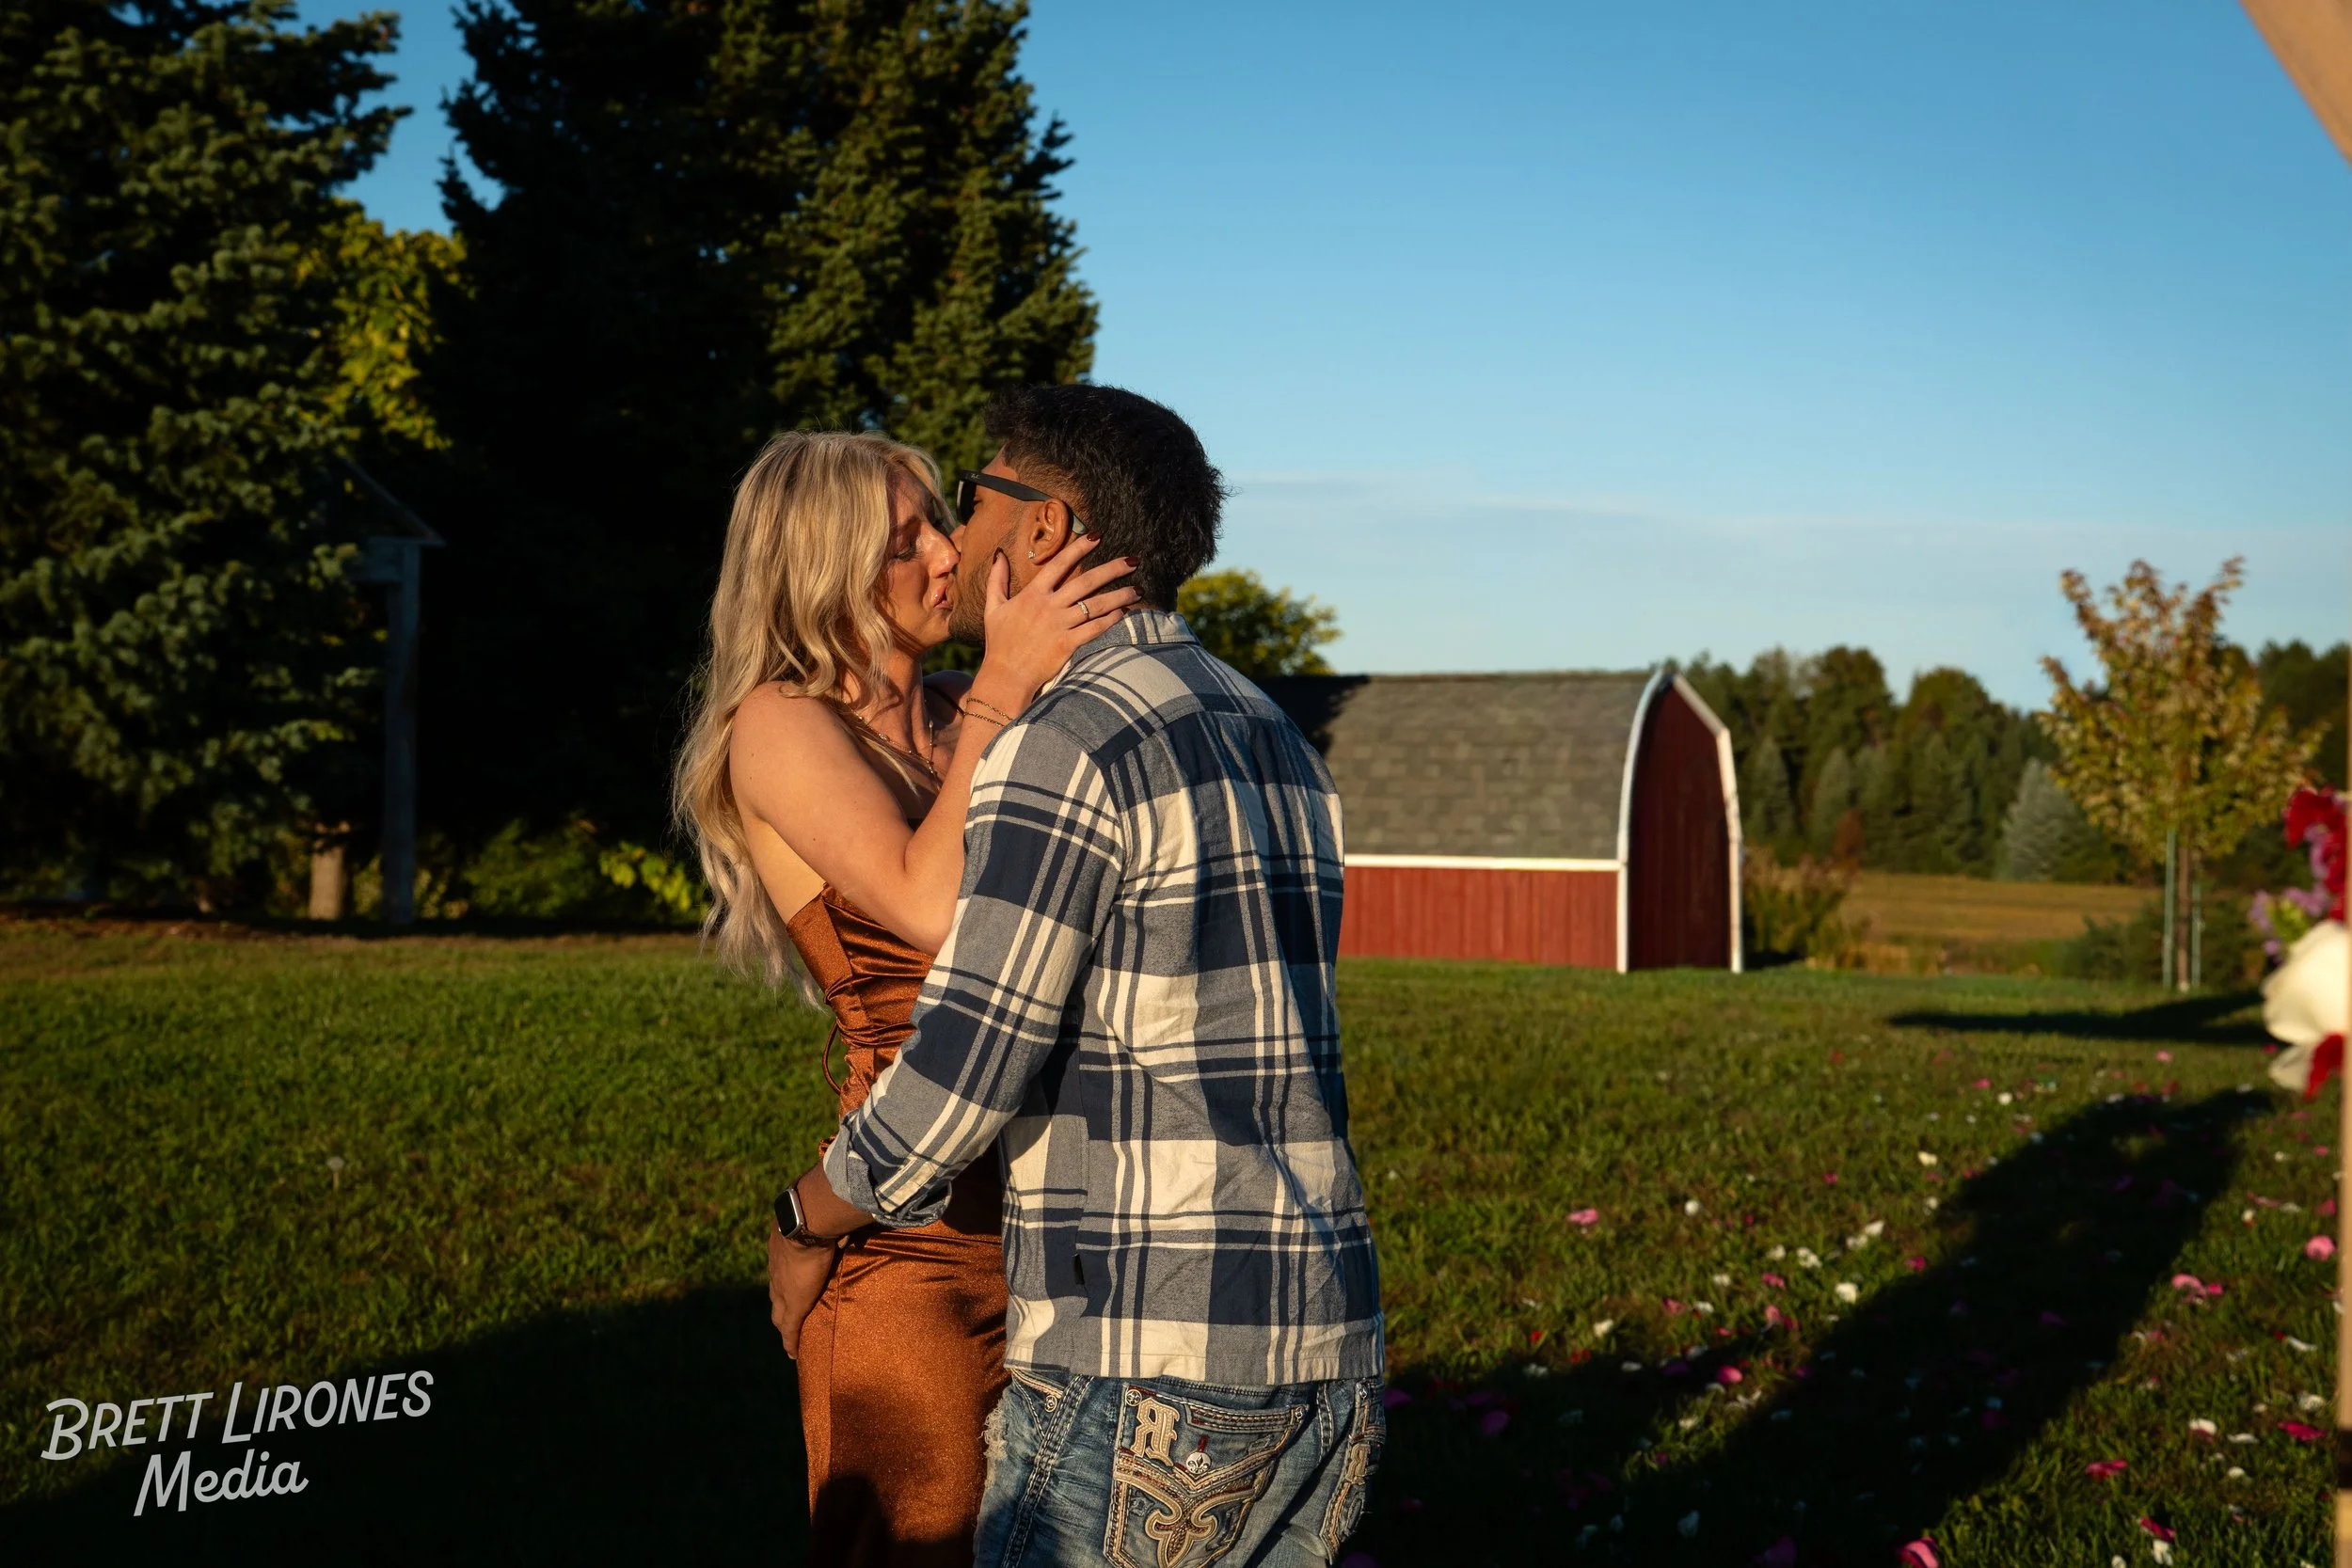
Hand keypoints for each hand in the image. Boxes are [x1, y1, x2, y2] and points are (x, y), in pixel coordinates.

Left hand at [767, 1221, 838, 1358]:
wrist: (805, 1223)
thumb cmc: (817, 1216)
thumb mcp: (819, 1221)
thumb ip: (828, 1226)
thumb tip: (848, 1222)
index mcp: (783, 1251)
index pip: (781, 1273)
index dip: (784, 1284)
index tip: (786, 1293)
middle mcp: (777, 1270)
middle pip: (775, 1295)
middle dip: (780, 1308)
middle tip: (785, 1319)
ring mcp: (782, 1288)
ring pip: (779, 1313)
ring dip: (784, 1324)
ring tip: (791, 1336)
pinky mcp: (793, 1304)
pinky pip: (789, 1328)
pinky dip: (790, 1342)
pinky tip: (793, 1353)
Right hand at [971, 543, 1141, 711]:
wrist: (1005, 676)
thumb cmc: (1000, 642)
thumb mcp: (993, 607)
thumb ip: (997, 579)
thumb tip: (1000, 554)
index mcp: (1033, 594)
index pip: (1059, 564)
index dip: (1079, 547)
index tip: (1097, 536)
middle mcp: (1049, 606)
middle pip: (1086, 581)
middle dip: (1112, 569)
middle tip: (1133, 560)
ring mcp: (1060, 625)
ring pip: (1096, 605)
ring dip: (1119, 595)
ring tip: (1138, 589)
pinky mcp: (1068, 644)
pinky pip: (1094, 629)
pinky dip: (1110, 620)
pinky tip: (1124, 613)